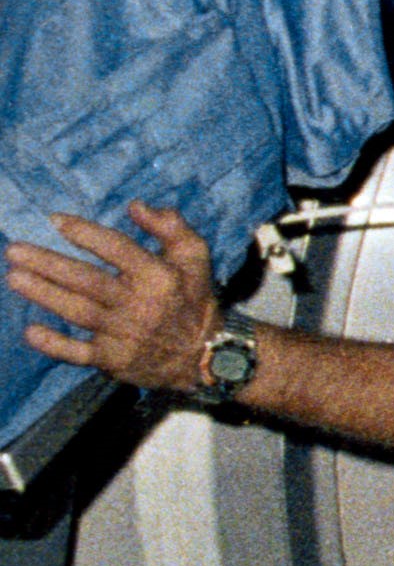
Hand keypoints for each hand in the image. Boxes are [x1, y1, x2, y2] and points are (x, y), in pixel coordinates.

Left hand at [5, 202, 222, 390]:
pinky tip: (32, 331)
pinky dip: (55, 345)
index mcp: (159, 276)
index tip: (55, 220)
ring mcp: (124, 334)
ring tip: (14, 278)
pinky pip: (78, 353)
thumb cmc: (192, 298)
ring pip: (78, 312)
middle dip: (49, 264)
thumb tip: (136, 206)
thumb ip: (171, 227)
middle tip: (14, 251)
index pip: (117, 249)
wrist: (203, 354)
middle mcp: (140, 304)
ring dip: (44, 295)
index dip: (85, 233)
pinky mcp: (113, 359)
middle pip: (88, 280)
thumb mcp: (195, 257)